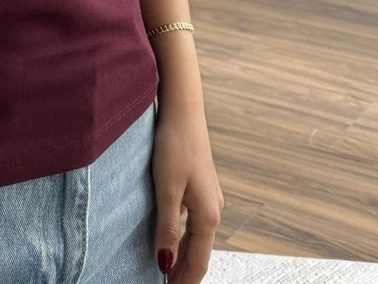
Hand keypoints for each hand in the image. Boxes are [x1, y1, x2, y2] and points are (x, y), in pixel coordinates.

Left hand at [151, 97, 223, 283]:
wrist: (184, 110)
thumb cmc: (174, 146)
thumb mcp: (166, 189)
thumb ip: (166, 228)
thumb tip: (165, 264)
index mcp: (207, 215)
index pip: (197, 262)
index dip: (184, 282)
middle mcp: (213, 210)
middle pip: (199, 253)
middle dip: (184, 274)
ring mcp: (208, 198)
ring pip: (196, 238)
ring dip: (183, 257)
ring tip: (166, 272)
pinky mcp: (200, 187)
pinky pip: (193, 223)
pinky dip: (183, 238)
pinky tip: (171, 240)